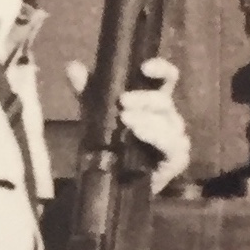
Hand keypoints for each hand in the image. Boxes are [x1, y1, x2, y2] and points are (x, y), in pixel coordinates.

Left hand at [66, 55, 191, 192]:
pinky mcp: (177, 158)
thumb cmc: (111, 143)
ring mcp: (175, 137)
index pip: (167, 78)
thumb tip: (72, 66)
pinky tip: (139, 133)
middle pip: (163, 100)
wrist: (114, 183)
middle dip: (143, 98)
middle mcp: (168, 116)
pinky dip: (156, 137)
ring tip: (126, 120)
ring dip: (147, 119)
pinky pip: (171, 145)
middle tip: (122, 101)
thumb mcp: (95, 114)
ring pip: (168, 122)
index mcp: (154, 100)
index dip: (161, 69)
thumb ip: (86, 91)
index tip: (144, 67)